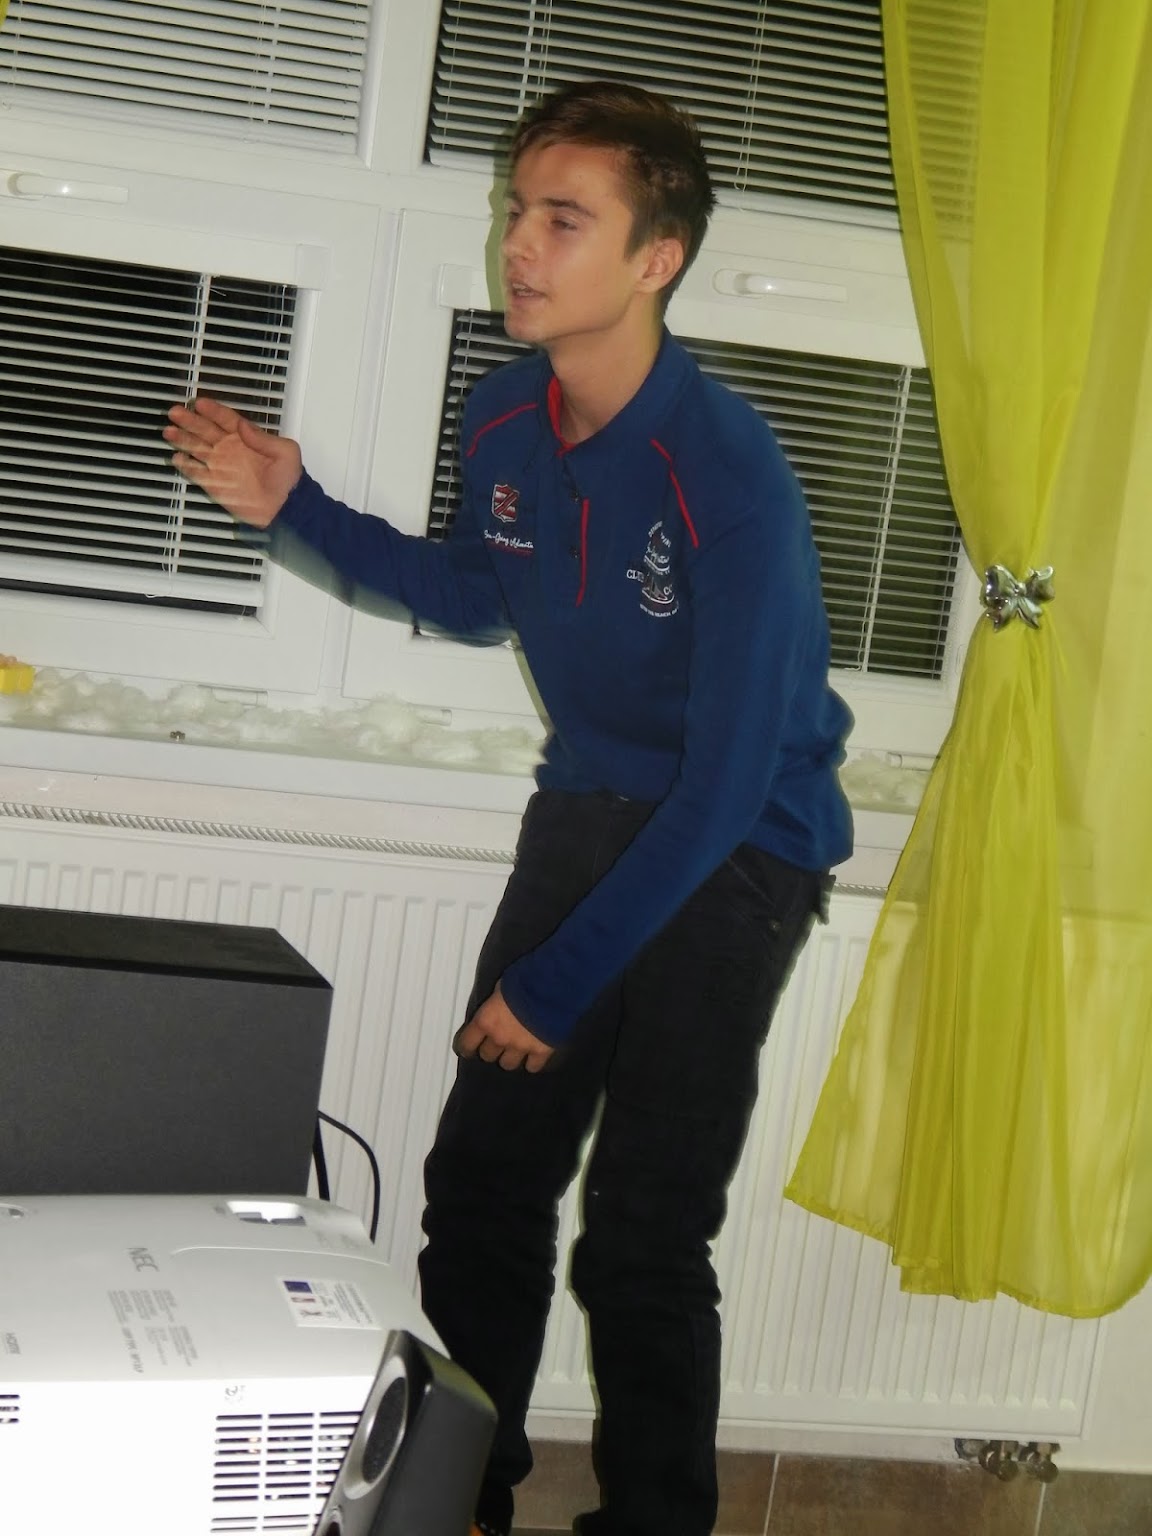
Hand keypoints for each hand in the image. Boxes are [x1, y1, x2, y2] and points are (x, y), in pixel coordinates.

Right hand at [163, 396, 302, 527]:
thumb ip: (265, 438)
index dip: (213, 411)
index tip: (200, 403)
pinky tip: (177, 457)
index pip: (226, 419)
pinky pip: (197, 473)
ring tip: (169, 431)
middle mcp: (231, 449)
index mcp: (247, 439)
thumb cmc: (290, 481)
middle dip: (191, 421)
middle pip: (206, 430)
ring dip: (183, 439)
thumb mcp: (286, 453)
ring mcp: (222, 466)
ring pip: (197, 448)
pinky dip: (187, 466)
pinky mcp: (216, 484)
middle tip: (176, 412)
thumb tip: (244, 425)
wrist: (285, 509)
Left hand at [454, 983, 553, 1072]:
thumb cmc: (524, 981)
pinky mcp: (540, 1052)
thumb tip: (497, 1006)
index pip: (467, 1043)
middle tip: (497, 1043)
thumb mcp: (501, 987)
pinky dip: (532, 1063)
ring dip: (509, 1058)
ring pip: (508, 1064)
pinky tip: (533, 1057)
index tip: (468, 1048)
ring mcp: (520, 1048)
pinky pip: (532, 1067)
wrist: (552, 989)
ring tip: (515, 1051)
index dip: (467, 1046)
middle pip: (487, 1055)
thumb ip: (496, 1003)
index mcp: (486, 1021)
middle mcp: (499, 1038)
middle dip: (491, 1049)